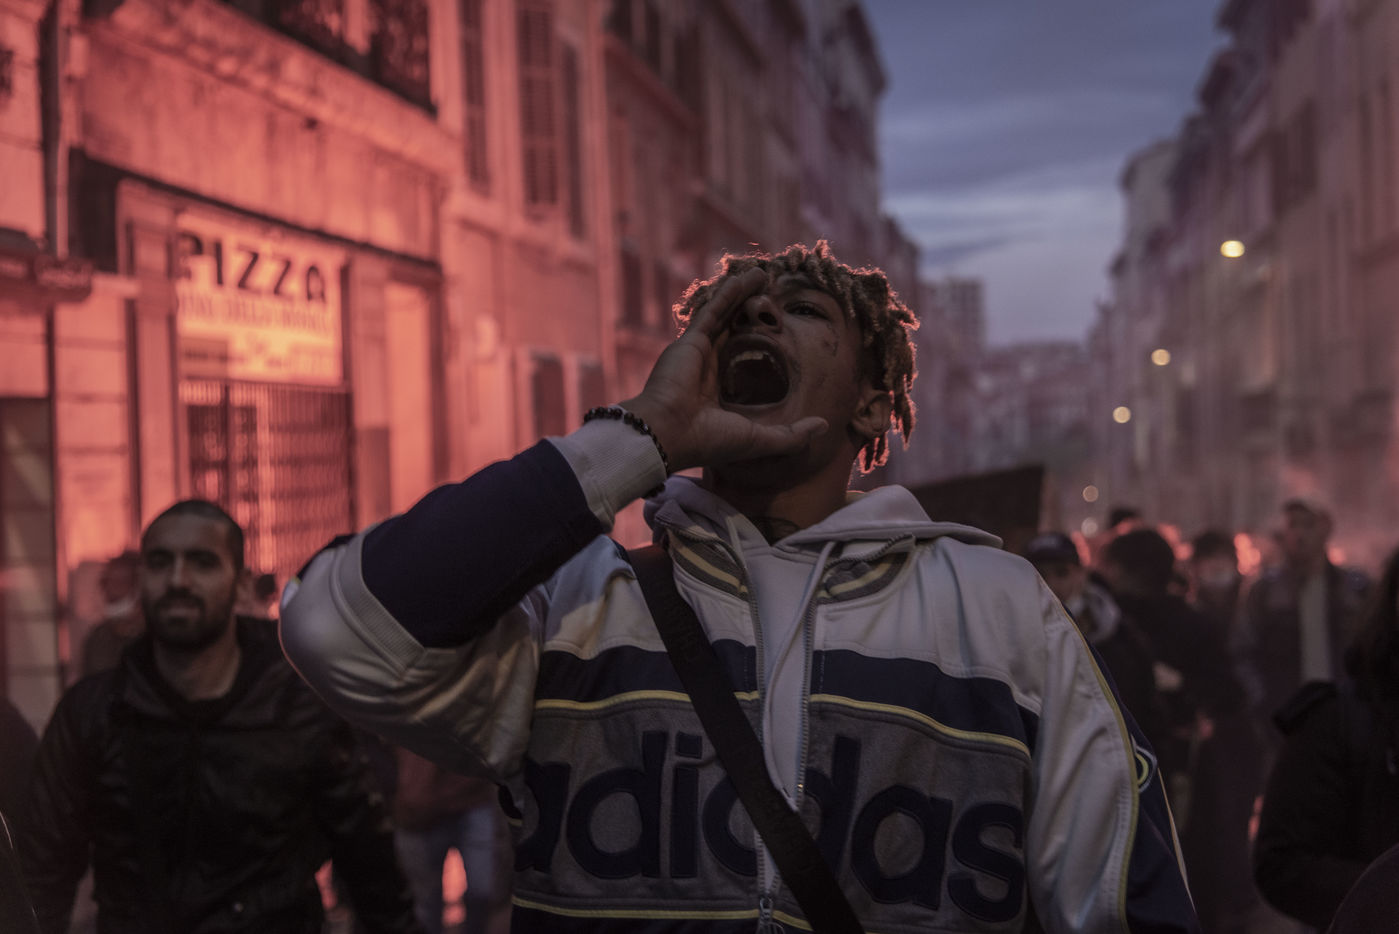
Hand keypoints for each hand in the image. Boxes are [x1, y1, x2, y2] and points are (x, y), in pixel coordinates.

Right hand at [619, 267, 826, 471]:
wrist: (668, 435)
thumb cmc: (710, 441)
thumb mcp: (760, 441)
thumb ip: (792, 435)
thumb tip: (824, 425)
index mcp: (721, 393)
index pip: (744, 361)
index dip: (761, 343)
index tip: (778, 329)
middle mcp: (708, 370)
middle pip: (735, 331)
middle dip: (752, 312)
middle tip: (772, 294)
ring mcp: (698, 353)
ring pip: (724, 316)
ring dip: (742, 296)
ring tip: (762, 276)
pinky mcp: (690, 342)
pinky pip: (712, 311)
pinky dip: (728, 295)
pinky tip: (745, 278)